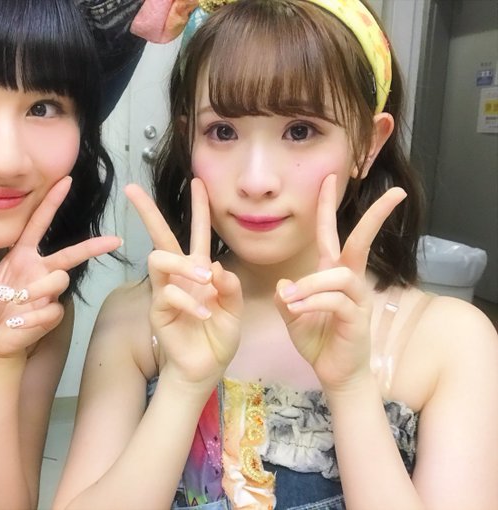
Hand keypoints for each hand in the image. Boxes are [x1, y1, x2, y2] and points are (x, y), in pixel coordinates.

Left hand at [0, 176, 121, 357]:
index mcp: (22, 256)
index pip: (39, 224)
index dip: (51, 203)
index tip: (65, 180)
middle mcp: (40, 270)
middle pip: (71, 254)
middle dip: (92, 246)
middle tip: (114, 240)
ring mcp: (48, 292)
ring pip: (59, 280)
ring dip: (38, 290)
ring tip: (18, 303)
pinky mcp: (51, 313)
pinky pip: (51, 309)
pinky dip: (32, 318)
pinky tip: (17, 324)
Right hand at [125, 179, 241, 388]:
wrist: (203, 369)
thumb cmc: (217, 339)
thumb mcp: (234, 312)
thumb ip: (230, 289)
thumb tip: (216, 267)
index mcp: (200, 271)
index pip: (198, 233)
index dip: (199, 208)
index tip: (198, 182)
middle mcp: (180, 276)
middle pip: (161, 236)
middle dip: (148, 212)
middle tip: (132, 189)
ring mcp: (166, 291)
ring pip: (159, 259)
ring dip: (182, 264)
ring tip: (204, 281)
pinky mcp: (158, 309)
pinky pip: (169, 294)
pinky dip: (189, 302)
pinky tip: (205, 316)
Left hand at [275, 174, 406, 391]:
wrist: (334, 373)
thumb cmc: (318, 340)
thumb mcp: (292, 316)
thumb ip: (286, 298)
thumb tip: (284, 284)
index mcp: (331, 274)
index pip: (330, 234)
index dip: (327, 207)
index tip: (330, 179)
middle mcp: (348, 281)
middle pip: (361, 242)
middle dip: (376, 217)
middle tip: (396, 194)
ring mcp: (357, 298)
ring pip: (338, 275)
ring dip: (311, 284)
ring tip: (290, 300)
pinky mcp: (358, 317)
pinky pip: (335, 300)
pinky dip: (312, 302)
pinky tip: (297, 310)